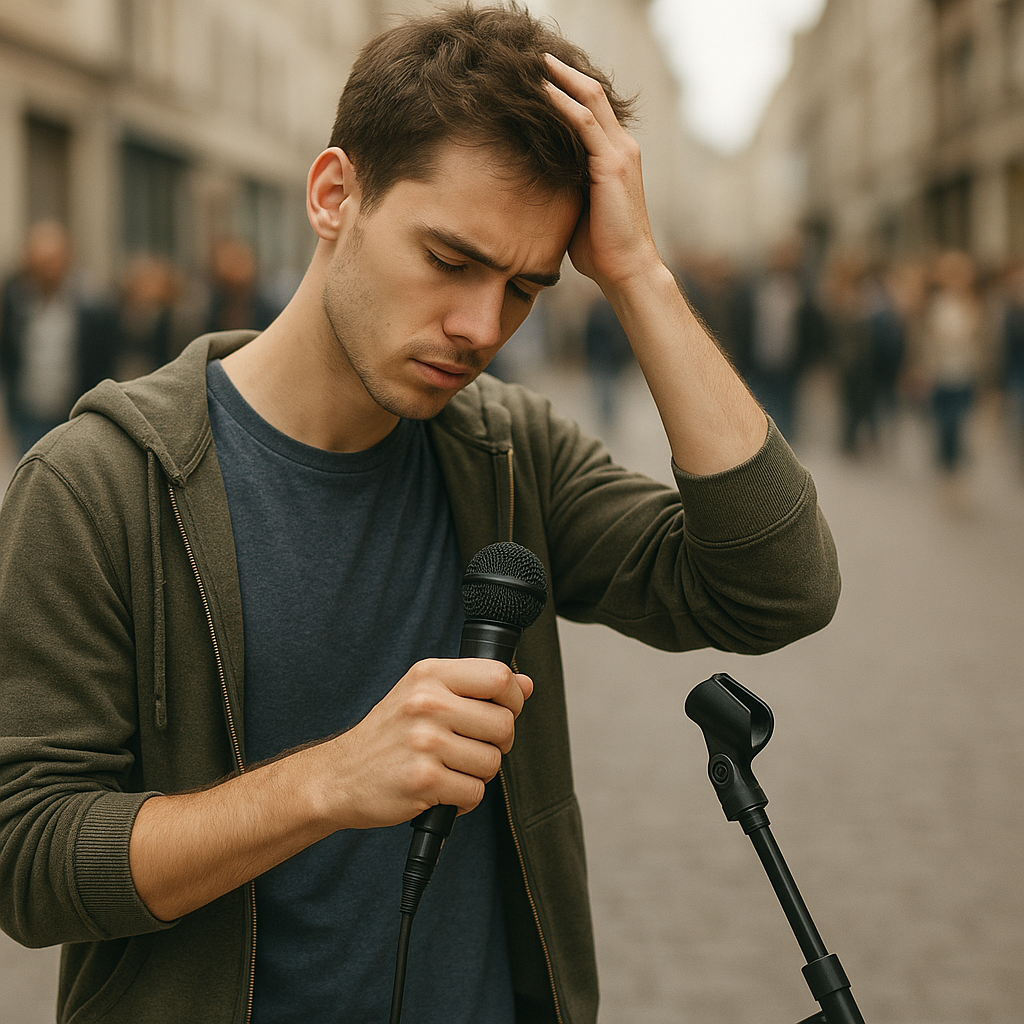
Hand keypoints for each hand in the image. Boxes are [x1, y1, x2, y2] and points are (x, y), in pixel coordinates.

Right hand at [319, 658, 532, 828]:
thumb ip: (474, 686)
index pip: (498, 676)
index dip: (512, 698)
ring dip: (478, 774)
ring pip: (492, 762)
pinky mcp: (423, 780)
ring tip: (450, 769)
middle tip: (472, 748)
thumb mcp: (424, 694)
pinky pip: (474, 793)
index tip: (503, 711)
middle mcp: (426, 703)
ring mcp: (424, 742)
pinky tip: (442, 790)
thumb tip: (525, 684)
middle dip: (497, 744)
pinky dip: (464, 799)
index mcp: (429, 675)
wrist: (339, 776)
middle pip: (503, 724)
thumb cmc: (387, 735)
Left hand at [543, 53, 661, 290]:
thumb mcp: (579, 208)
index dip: (570, 89)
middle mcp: (622, 147)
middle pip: (593, 94)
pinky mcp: (611, 165)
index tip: (543, 76)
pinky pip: (585, 124)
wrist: (626, 269)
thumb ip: (567, 186)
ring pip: (590, 100)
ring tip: (534, 64)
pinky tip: (542, 92)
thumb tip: (538, 181)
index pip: (594, 110)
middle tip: (535, 57)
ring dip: (561, 79)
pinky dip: (563, 104)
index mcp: (616, 156)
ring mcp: (619, 153)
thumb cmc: (602, 248)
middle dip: (564, 73)